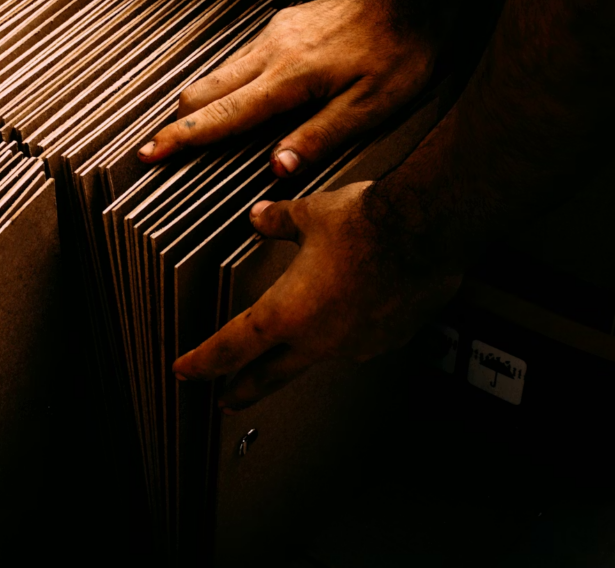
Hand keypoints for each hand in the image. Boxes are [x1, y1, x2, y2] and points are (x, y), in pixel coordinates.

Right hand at [137, 0, 435, 175]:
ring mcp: (273, 35)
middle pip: (202, 91)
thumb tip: (277, 167)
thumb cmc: (400, 54)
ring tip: (192, 132)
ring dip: (200, 105)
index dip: (182, 137)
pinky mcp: (281, 26)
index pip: (221, 115)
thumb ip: (320, 136)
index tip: (151, 152)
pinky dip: (224, 85)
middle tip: (160, 149)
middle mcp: (271, 52)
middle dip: (179, 123)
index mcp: (289, 79)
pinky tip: (234, 100)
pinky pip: (238, 59)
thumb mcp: (372, 107)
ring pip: (217, 73)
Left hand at [171, 182, 461, 411]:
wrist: (429, 228)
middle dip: (242, 388)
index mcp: (285, 313)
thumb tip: (260, 218)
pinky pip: (357, 342)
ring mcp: (356, 345)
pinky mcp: (389, 339)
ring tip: (291, 348)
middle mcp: (318, 339)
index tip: (186, 372)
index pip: (231, 348)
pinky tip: (350, 316)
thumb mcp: (308, 214)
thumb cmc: (365, 222)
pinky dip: (345, 333)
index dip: (203, 362)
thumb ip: (278, 222)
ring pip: (315, 358)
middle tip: (227, 400)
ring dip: (297, 357)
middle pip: (268, 374)